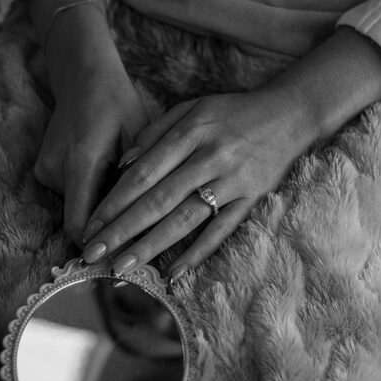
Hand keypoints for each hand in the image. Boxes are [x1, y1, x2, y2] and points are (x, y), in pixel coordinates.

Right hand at [27, 0, 148, 243]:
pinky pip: (71, 195)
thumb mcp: (138, 138)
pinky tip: (110, 177)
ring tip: (131, 195)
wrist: (82, 74)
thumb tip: (150, 223)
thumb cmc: (118, 103)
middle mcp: (55, 169)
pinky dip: (92, 195)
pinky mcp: (43, 169)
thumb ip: (139, 180)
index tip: (125, 263)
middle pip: (81, 220)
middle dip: (109, 230)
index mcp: (81, 161)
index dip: (102, 247)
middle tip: (141, 242)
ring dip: (103, 208)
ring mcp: (45, 170)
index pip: (81, 226)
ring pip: (77, 208)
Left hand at [80, 27, 380, 279]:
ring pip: (184, 219)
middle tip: (92, 254)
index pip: (143, 173)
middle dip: (121, 230)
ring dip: (151, 246)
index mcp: (189, 132)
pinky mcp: (251, 198)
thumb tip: (122, 165)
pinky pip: (220, 231)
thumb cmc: (232, 111)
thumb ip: (154, 133)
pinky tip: (173, 272)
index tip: (90, 225)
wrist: (290, 114)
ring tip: (122, 267)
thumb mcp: (191, 108)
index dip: (114, 202)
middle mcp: (208, 157)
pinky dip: (197, 253)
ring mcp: (232, 180)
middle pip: (157, 200)